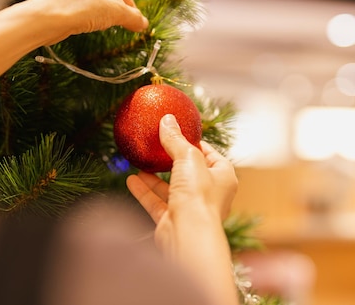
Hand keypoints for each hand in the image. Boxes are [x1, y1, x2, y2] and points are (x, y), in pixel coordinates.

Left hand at [27, 0, 147, 43]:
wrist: (45, 17)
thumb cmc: (81, 8)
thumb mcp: (115, 13)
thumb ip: (132, 17)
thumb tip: (143, 23)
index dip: (129, 8)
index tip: (133, 22)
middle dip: (108, 8)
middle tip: (110, 24)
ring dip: (90, 10)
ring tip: (90, 23)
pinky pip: (67, 1)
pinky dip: (73, 11)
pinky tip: (73, 22)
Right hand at [126, 113, 237, 252]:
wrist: (188, 235)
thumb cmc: (199, 196)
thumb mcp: (188, 158)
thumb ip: (175, 139)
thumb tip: (167, 120)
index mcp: (223, 177)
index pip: (211, 155)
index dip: (196, 144)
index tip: (179, 134)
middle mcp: (210, 194)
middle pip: (189, 172)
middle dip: (172, 161)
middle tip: (158, 148)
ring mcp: (191, 208)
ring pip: (171, 188)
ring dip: (155, 178)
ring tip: (140, 164)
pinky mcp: (173, 221)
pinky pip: (157, 203)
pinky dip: (145, 192)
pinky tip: (131, 180)